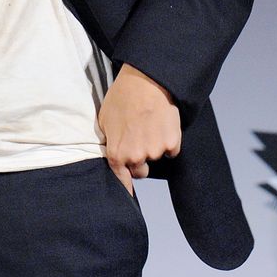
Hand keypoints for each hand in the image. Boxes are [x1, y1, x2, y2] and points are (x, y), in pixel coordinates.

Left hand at [98, 63, 180, 194]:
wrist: (146, 82)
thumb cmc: (122, 97)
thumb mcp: (104, 119)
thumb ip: (108, 141)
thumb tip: (112, 154)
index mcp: (117, 152)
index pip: (121, 179)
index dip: (125, 185)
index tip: (128, 194)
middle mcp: (136, 157)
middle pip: (140, 170)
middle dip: (139, 160)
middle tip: (138, 138)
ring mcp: (155, 151)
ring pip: (155, 158)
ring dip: (153, 147)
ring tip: (148, 125)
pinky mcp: (172, 144)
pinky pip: (170, 150)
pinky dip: (168, 142)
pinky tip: (160, 125)